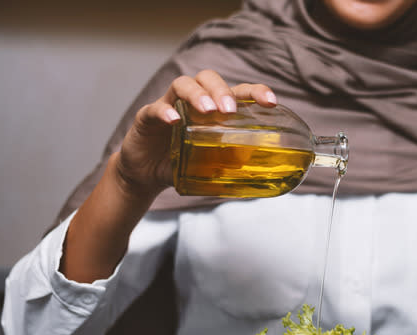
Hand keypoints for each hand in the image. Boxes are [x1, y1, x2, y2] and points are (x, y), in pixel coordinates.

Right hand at [115, 69, 277, 197]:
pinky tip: (174, 121)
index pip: (237, 91)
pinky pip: (156, 108)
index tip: (270, 102)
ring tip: (208, 111)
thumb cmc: (182, 162)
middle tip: (230, 111)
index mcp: (214, 109)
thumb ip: (227, 161)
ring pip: (183, 84)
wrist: (146, 174)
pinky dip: (165, 112)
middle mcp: (193, 101)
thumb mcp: (209, 164)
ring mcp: (169, 105)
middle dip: (222, 91)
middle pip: (208, 78)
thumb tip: (252, 165)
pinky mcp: (147, 117)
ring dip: (198, 95)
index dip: (255, 92)